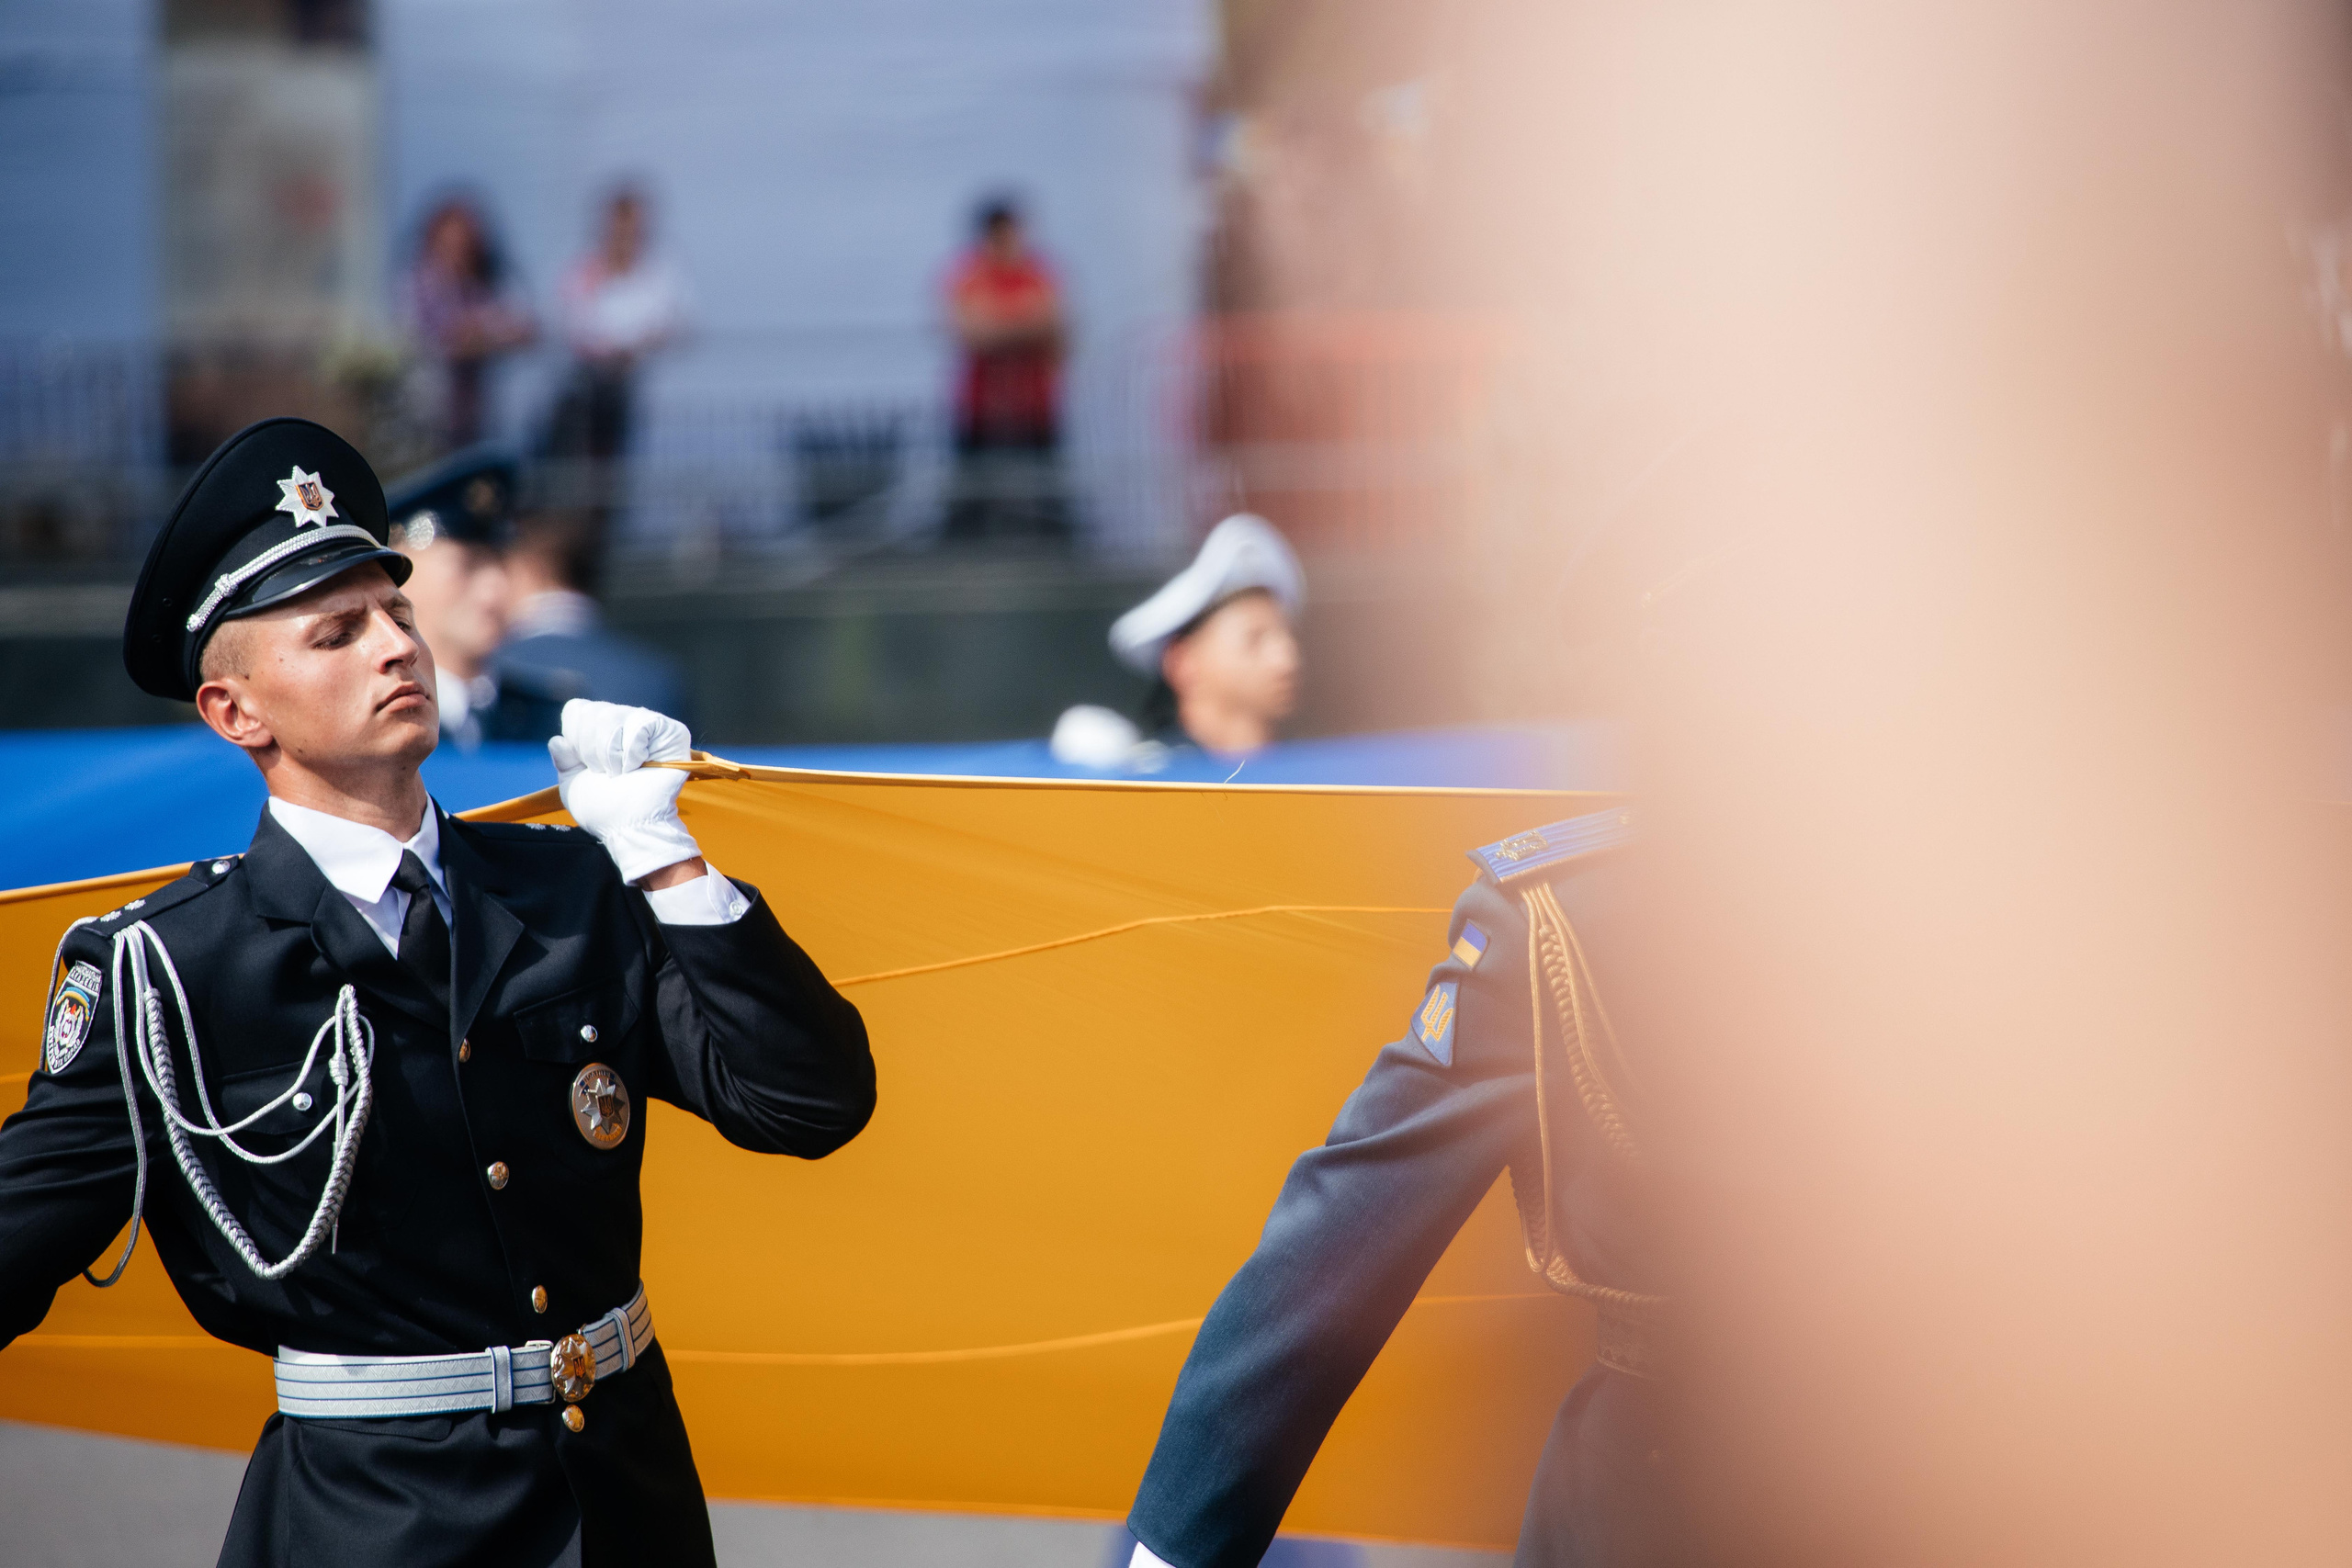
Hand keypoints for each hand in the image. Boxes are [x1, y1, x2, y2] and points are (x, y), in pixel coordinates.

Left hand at [549, 699, 702, 884]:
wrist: (632, 827)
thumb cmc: (606, 810)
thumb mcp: (573, 786)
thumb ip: (564, 760)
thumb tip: (557, 740)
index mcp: (599, 731)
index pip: (578, 710)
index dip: (576, 738)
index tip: (587, 767)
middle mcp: (623, 723)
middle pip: (594, 712)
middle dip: (593, 749)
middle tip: (607, 774)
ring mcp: (648, 726)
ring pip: (615, 715)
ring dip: (612, 752)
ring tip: (622, 773)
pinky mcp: (671, 734)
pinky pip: (643, 721)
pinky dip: (633, 748)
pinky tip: (638, 765)